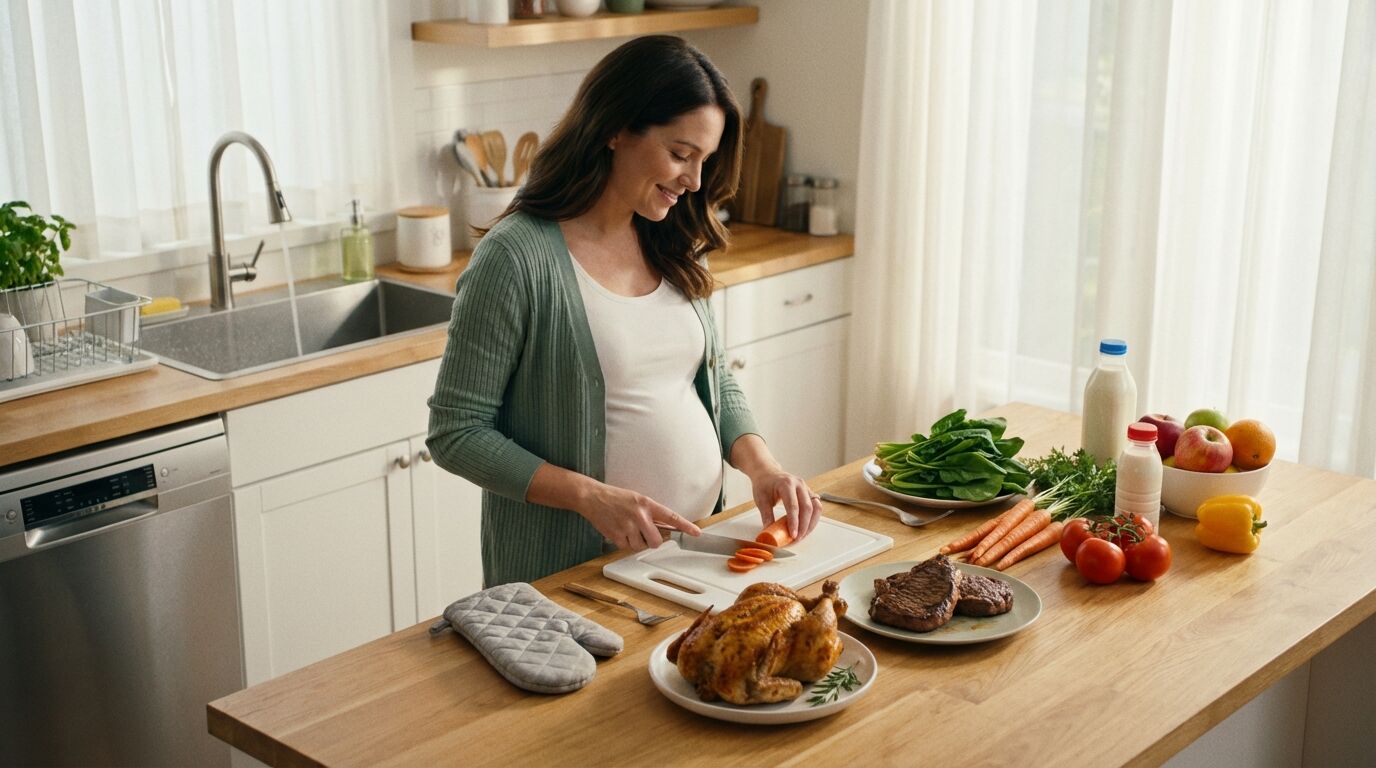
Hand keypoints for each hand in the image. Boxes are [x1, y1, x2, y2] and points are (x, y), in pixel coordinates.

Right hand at [577, 482, 700, 551]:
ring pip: (640, 546)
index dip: (685, 526)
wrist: (592, 497)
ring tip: (628, 529)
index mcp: (647, 504)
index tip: (696, 533)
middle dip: (653, 541)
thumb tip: (665, 528)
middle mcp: (639, 515)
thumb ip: (651, 513)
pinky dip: (624, 543)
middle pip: (656, 541)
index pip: (671, 517)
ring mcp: (628, 526)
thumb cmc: (615, 498)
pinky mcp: (617, 536)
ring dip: (636, 542)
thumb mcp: (637, 499)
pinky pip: (626, 548)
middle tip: (645, 534)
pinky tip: (619, 531)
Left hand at [749, 468, 821, 540]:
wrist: (767, 473)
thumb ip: (766, 516)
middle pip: (807, 507)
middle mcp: (799, 484)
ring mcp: (806, 488)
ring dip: (811, 523)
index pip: (793, 506)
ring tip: (803, 535)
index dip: (794, 522)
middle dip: (804, 526)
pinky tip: (807, 527)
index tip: (793, 535)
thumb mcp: (761, 500)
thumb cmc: (763, 484)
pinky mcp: (809, 492)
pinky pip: (816, 506)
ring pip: (816, 507)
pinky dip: (813, 518)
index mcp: (786, 484)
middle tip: (797, 538)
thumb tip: (769, 532)